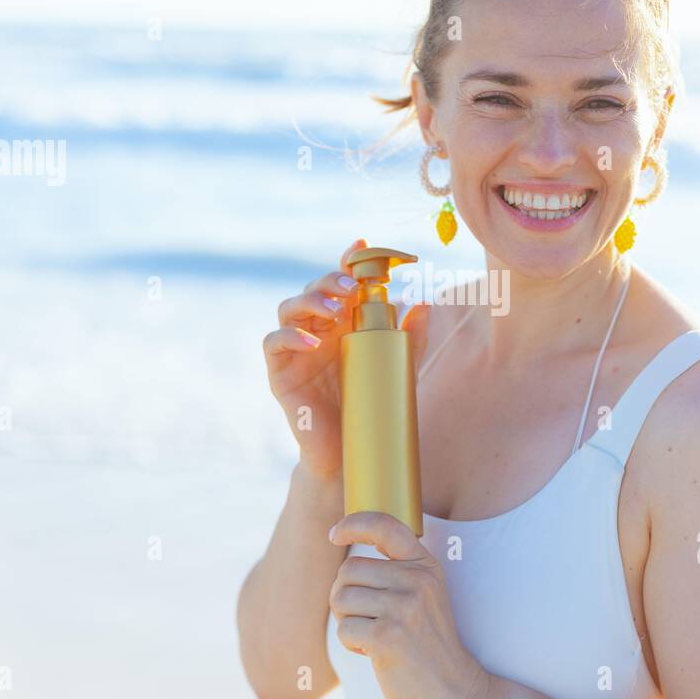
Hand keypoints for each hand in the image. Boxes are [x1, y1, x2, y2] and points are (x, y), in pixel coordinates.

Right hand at [262, 239, 431, 481]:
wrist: (349, 452)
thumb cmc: (372, 404)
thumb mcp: (397, 366)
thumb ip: (409, 336)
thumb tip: (425, 301)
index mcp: (342, 320)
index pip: (340, 282)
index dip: (347, 261)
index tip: (362, 246)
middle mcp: (317, 328)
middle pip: (313, 289)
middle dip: (329, 280)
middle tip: (351, 286)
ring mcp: (296, 347)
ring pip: (289, 308)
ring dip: (309, 301)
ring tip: (332, 309)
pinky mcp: (280, 371)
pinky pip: (274, 342)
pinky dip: (290, 335)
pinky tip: (311, 340)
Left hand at [328, 511, 487, 698]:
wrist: (452, 690)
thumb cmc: (427, 643)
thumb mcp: (423, 595)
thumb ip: (396, 570)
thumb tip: (347, 550)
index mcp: (425, 566)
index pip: (386, 526)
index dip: (354, 523)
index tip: (335, 533)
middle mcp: (417, 580)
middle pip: (349, 570)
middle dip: (346, 596)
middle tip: (367, 618)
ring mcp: (404, 607)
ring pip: (341, 598)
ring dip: (347, 621)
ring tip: (371, 635)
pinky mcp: (388, 636)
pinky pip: (344, 628)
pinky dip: (350, 644)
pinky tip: (373, 652)